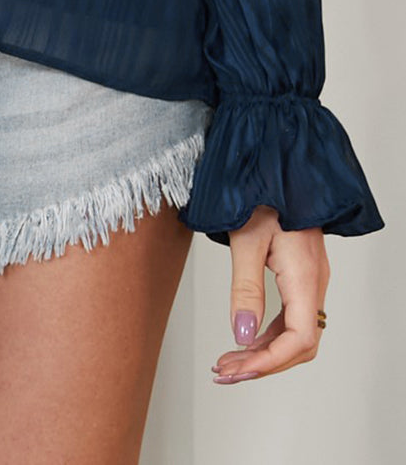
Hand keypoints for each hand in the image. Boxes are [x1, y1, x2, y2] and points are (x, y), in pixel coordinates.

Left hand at [212, 204, 329, 383]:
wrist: (274, 164)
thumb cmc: (260, 191)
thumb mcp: (246, 239)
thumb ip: (245, 288)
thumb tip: (242, 334)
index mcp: (305, 275)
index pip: (299, 339)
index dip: (269, 362)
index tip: (237, 370)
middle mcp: (314, 281)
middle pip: (299, 343)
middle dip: (262, 363)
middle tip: (224, 372)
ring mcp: (310, 278)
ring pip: (296, 332)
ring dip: (263, 351)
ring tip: (228, 361)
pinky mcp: (301, 273)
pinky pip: (292, 315)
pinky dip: (268, 333)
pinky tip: (245, 338)